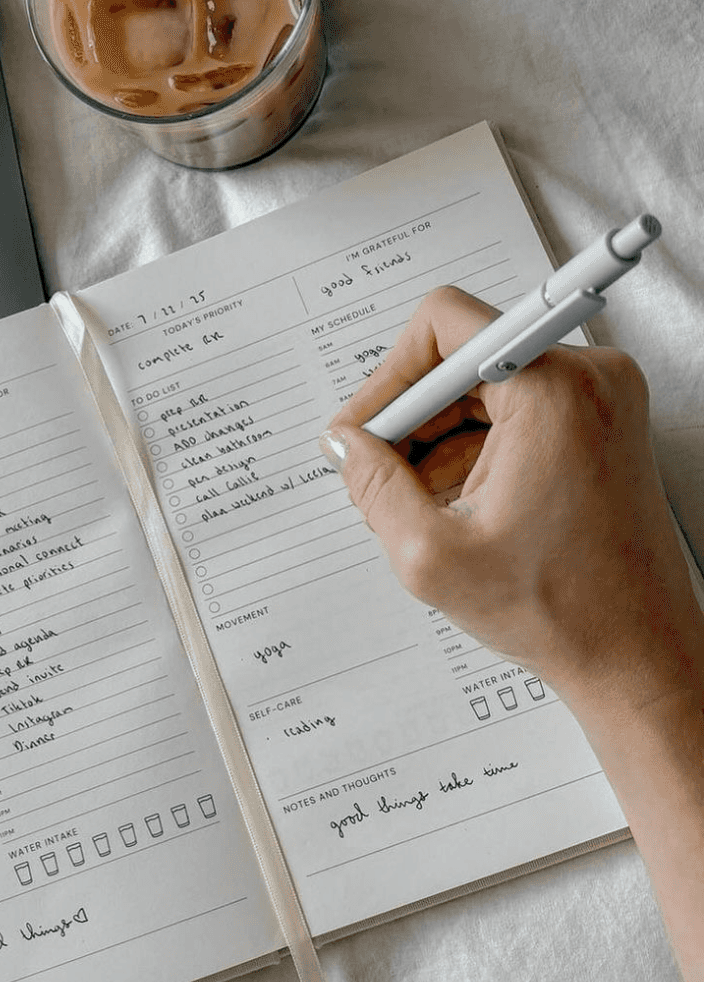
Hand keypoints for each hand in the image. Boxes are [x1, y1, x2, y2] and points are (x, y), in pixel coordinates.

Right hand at [319, 285, 703, 726]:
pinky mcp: (602, 427)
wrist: (635, 656)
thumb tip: (346, 447)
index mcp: (555, 392)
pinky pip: (519, 411)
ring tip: (421, 502)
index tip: (370, 426)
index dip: (390, 378)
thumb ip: (373, 487)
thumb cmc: (567, 612)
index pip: (444, 324)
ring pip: (489, 387)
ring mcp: (602, 402)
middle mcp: (590, 380)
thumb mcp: (433, 556)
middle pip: (466, 357)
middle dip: (413, 418)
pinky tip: (457, 503)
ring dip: (443, 438)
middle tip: (380, 472)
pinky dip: (479, 449)